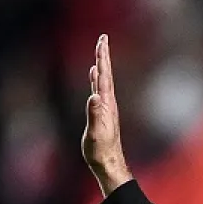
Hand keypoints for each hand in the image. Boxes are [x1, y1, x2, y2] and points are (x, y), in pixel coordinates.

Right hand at [81, 34, 132, 195]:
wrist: (108, 164)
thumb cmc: (101, 151)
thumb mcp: (96, 134)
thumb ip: (95, 115)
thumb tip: (94, 96)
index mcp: (106, 104)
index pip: (104, 76)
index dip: (102, 58)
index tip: (102, 41)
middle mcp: (108, 103)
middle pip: (106, 74)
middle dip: (103, 56)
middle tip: (102, 38)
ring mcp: (105, 108)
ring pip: (103, 81)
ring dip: (101, 65)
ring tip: (99, 52)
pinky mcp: (102, 113)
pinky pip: (99, 90)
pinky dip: (97, 79)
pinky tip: (94, 75)